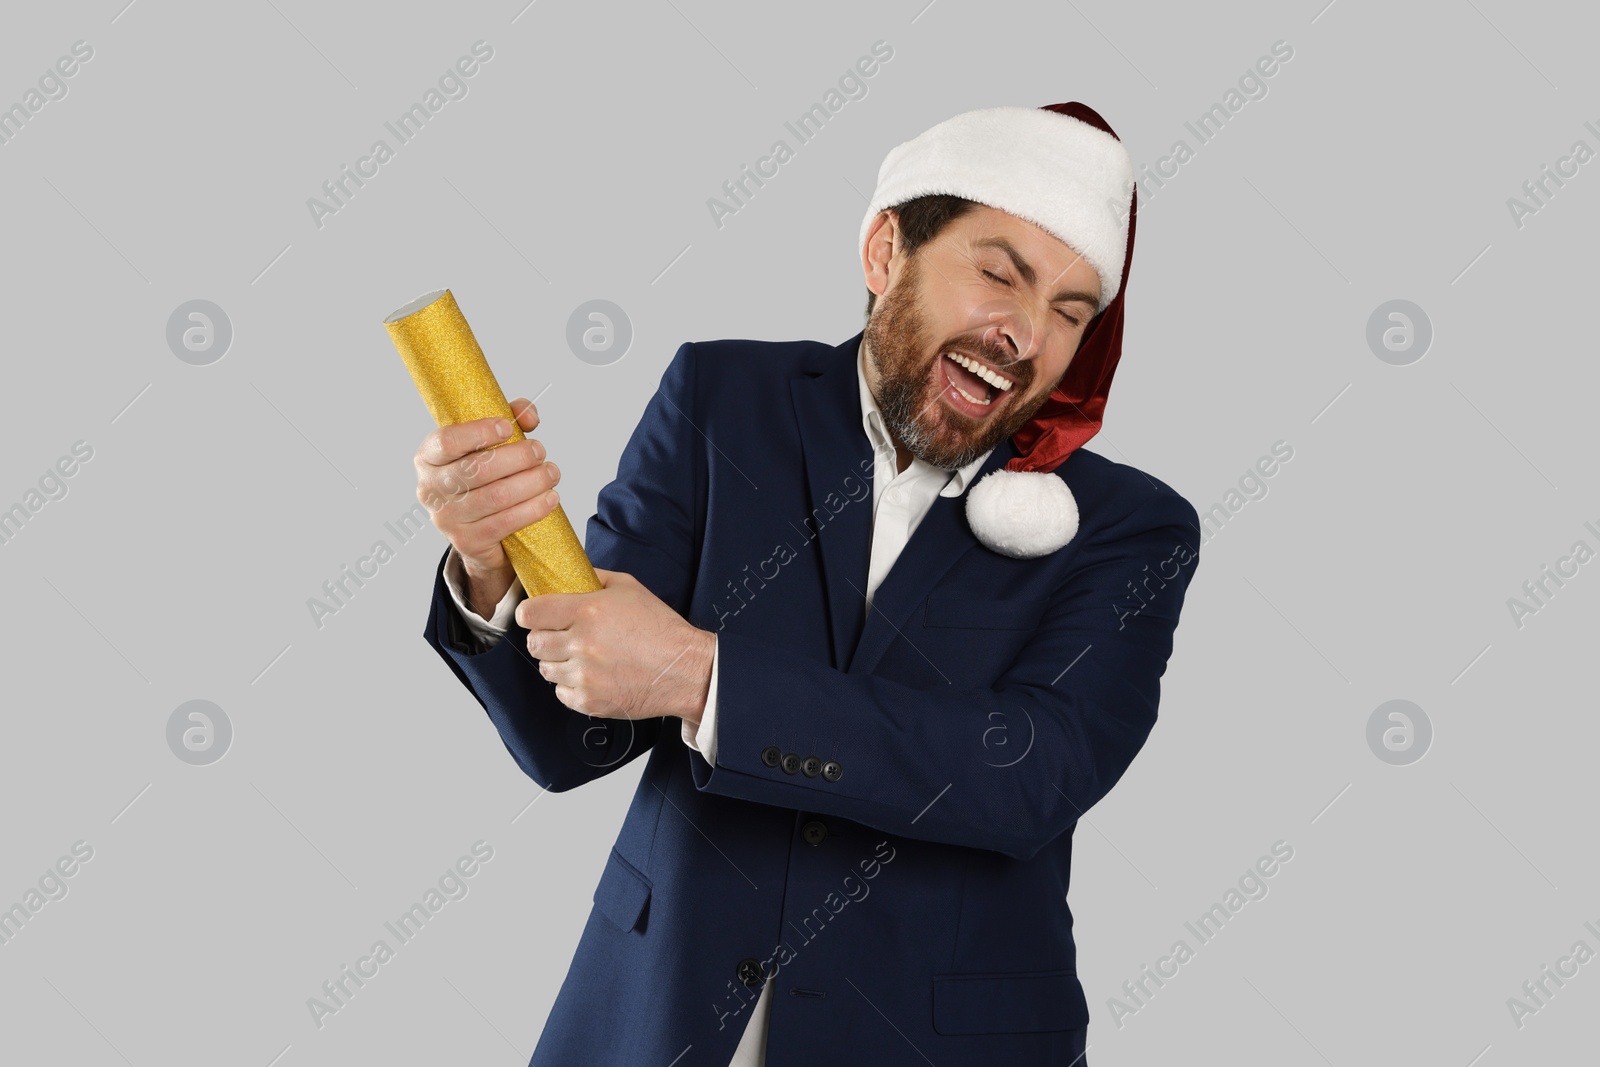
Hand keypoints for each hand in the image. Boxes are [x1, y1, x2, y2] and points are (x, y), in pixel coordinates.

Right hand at [414, 397, 561, 613]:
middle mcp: (430, 489)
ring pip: (496, 497)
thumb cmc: (482, 474)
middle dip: (517, 458)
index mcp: (428, 458)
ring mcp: (446, 518)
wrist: (475, 529)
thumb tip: (529, 416)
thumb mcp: (488, 443)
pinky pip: (505, 523)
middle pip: (478, 469)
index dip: (479, 432)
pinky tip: (550, 498)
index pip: (447, 442)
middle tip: (540, 451)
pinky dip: (533, 509)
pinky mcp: (466, 541)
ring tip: (552, 473)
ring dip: (532, 482)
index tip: (508, 427)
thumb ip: (509, 418)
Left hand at [516, 567, 713, 721]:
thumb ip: (592, 578)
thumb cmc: (660, 628)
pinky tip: (592, 675)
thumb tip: (566, 575)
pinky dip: (571, 685)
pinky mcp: (589, 702)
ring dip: (558, 662)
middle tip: (563, 636)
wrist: (685, 669)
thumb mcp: (628, 587)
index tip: (537, 615)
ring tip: (582, 656)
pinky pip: (560, 693)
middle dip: (544, 637)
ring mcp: (584, 677)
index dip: (531, 613)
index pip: (530, 613)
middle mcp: (581, 645)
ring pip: (545, 670)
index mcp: (587, 612)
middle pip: (534, 643)